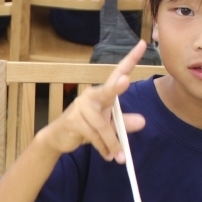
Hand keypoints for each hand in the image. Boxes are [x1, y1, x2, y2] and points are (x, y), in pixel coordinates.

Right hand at [37, 40, 147, 161]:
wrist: (59, 138)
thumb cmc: (85, 127)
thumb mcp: (108, 125)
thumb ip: (124, 123)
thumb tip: (142, 122)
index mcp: (102, 93)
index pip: (118, 73)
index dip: (130, 59)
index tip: (142, 43)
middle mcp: (91, 96)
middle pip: (107, 92)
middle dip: (117, 87)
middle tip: (126, 80)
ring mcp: (80, 107)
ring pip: (103, 127)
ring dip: (112, 144)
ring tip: (120, 157)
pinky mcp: (73, 120)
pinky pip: (93, 136)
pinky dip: (103, 148)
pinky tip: (107, 155)